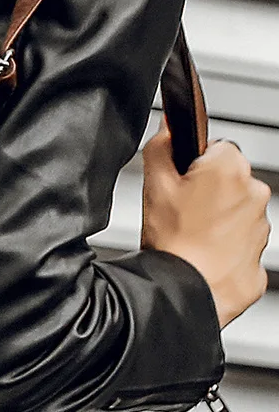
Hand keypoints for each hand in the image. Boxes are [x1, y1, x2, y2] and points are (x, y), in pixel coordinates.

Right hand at [141, 120, 270, 327]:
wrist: (185, 290)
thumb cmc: (172, 238)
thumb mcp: (154, 181)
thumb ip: (161, 144)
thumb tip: (171, 125)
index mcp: (230, 169)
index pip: (217, 146)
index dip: (194, 162)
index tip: (181, 178)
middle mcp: (255, 195)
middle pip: (229, 178)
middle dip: (207, 188)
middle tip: (180, 206)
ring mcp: (262, 229)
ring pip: (236, 210)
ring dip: (216, 216)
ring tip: (188, 232)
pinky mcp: (260, 260)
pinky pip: (239, 242)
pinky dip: (223, 244)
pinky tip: (200, 251)